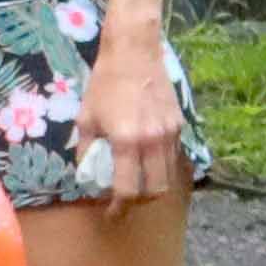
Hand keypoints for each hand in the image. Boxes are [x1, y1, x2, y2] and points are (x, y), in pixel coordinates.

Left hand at [80, 30, 186, 206]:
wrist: (134, 53)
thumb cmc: (104, 83)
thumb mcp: (86, 116)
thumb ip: (87, 148)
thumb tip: (87, 172)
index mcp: (126, 141)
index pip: (127, 188)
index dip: (119, 206)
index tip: (111, 212)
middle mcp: (152, 142)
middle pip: (155, 190)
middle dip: (140, 202)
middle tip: (126, 200)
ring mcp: (170, 134)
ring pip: (169, 176)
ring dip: (153, 186)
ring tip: (138, 184)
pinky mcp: (179, 125)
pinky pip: (174, 157)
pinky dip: (162, 167)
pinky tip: (148, 162)